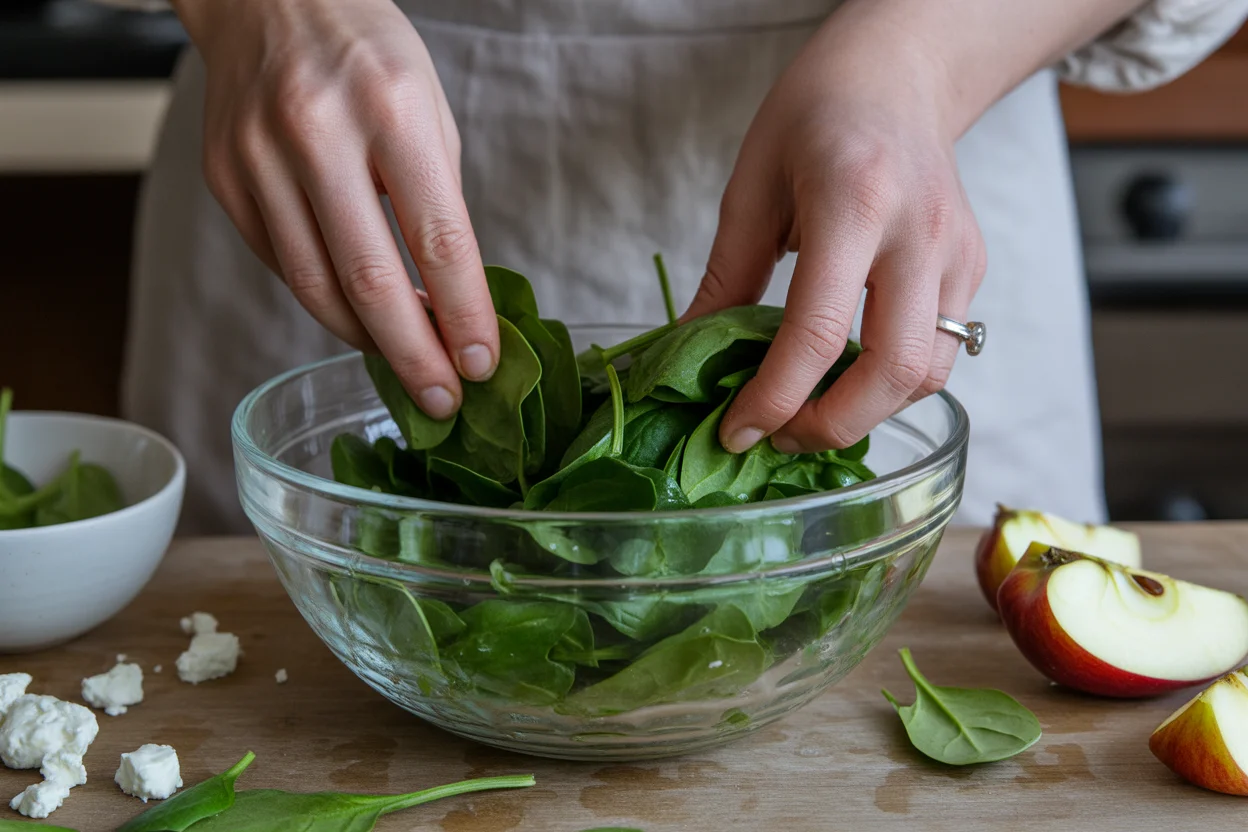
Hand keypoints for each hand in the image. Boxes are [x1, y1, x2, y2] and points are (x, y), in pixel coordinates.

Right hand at [177, 0, 497, 418]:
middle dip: (413, 355)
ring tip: (404, 364)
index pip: (437, 239)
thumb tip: (452, 301)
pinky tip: (356, 310)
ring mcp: (259, 158)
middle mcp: (317, 133)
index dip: (463, 314)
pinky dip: (325, 298)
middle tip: (442, 400)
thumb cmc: (367, 54)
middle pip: (369, 279)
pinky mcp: (224, 179)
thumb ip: (439, 202)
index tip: (482, 363)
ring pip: (315, 286)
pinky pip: (282, 264)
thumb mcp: (431, 109)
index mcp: (390, 109)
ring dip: (367, 339)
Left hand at [684, 4, 986, 454]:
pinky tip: (848, 373)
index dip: (771, 399)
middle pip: (894, 370)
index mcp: (853, 201)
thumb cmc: (816, 115)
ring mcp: (957, 252)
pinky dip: (892, 380)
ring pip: (929, 372)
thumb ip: (727, 278)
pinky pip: (942, 349)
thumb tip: (693, 355)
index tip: (736, 431)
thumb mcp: (751, 186)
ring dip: (868, 412)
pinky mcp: (972, 266)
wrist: (897, 73)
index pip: (815, 332)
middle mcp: (920, 232)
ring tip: (810, 412)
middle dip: (832, 425)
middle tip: (780, 437)